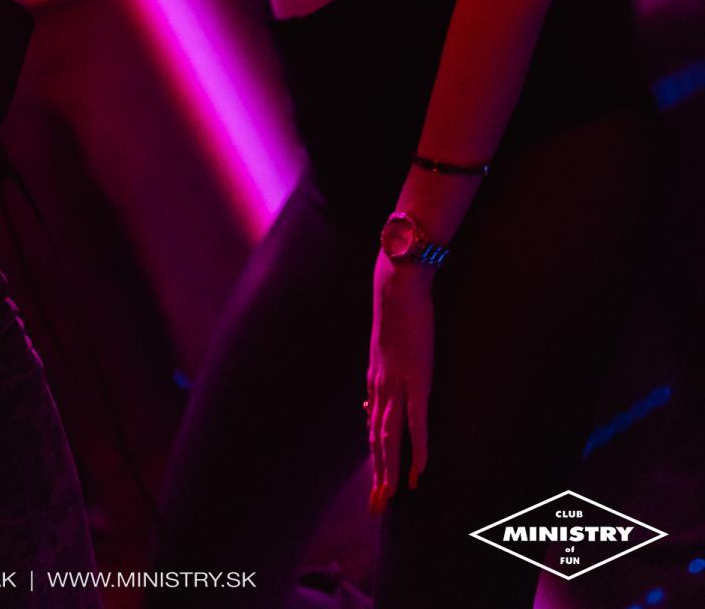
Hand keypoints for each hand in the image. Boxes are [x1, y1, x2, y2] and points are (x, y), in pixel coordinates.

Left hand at [366, 253, 434, 513]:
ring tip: (391, 499)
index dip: (376, 456)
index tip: (377, 482)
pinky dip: (419, 449)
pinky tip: (420, 470)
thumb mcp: (386, 342)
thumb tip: (378, 388)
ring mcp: (398, 385)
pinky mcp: (417, 379)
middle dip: (378, 475)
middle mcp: (381, 388)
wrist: (398, 286)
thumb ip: (384, 367)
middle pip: (377, 441)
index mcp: (376, 379)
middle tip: (377, 508)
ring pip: (391, 439)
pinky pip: (418, 423)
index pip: (373, 427)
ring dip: (391, 471)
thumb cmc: (397, 308)